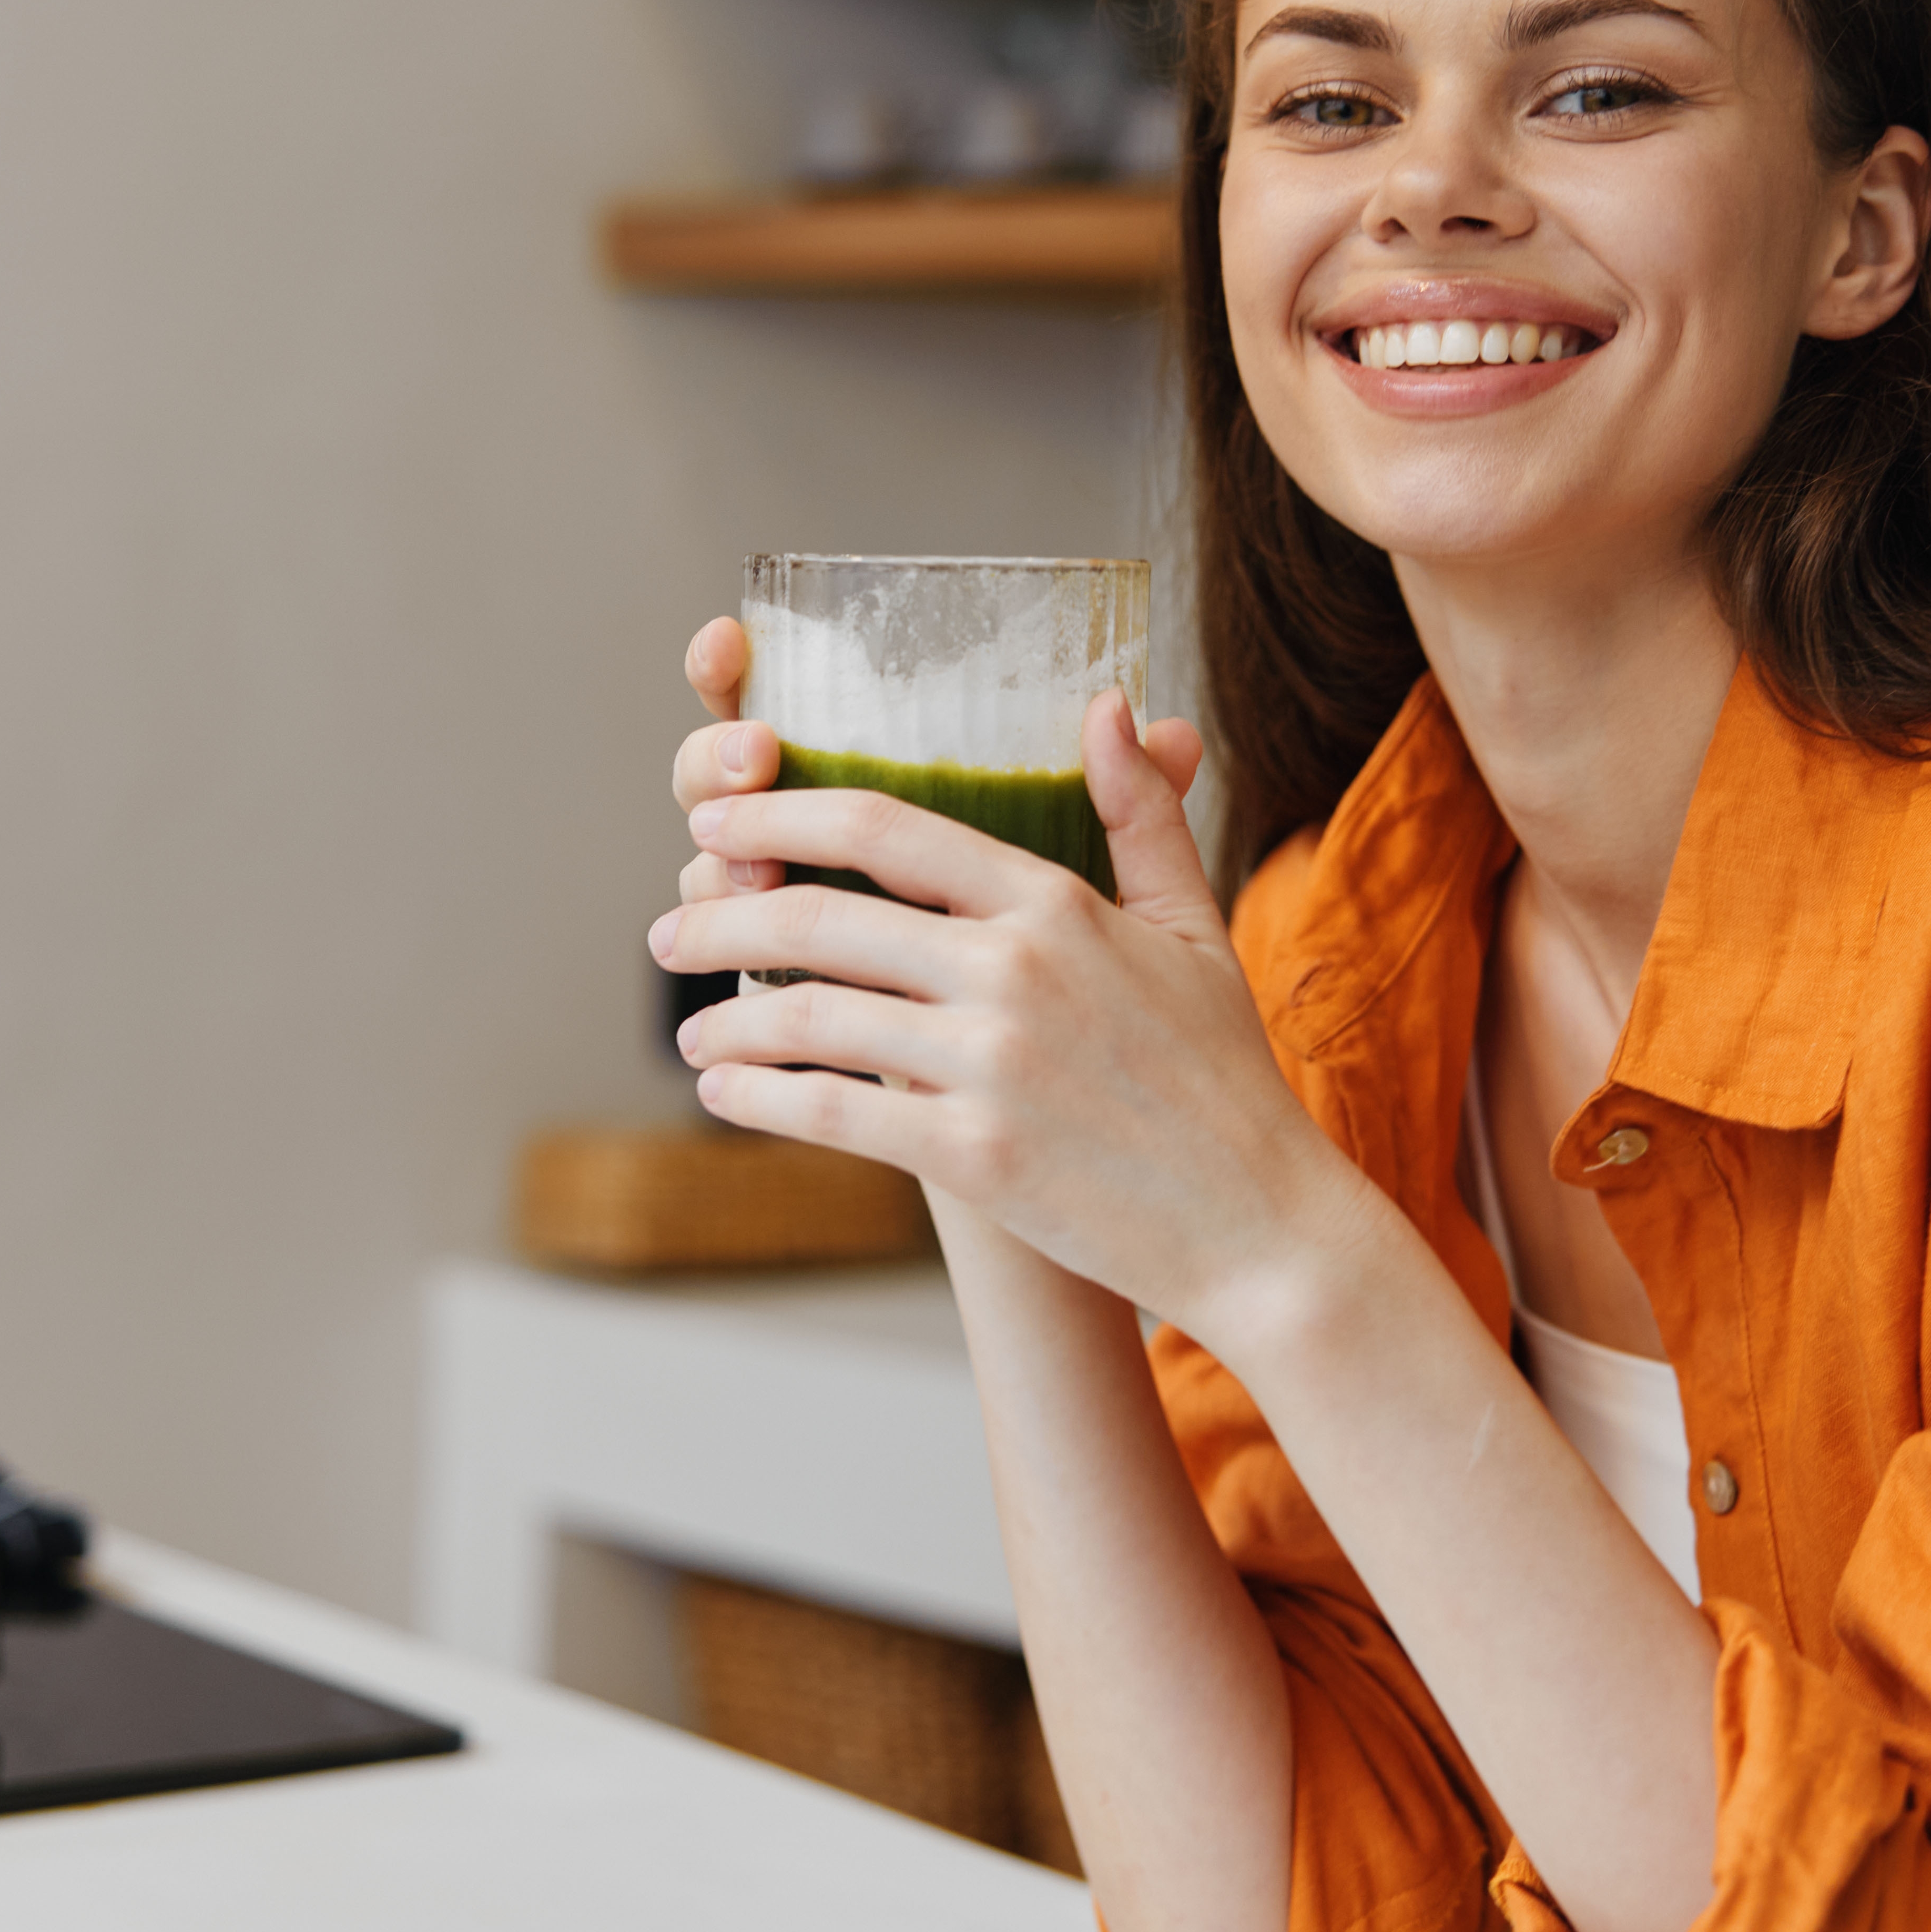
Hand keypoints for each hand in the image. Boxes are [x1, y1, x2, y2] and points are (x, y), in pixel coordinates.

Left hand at [653, 648, 1369, 1332]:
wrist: (1259, 1227)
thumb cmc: (1223, 1075)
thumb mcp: (1191, 928)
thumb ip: (1140, 814)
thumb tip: (1109, 704)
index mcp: (1054, 905)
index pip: (884, 830)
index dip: (782, 815)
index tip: (719, 823)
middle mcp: (1012, 974)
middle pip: (821, 919)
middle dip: (723, 916)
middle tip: (670, 928)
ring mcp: (990, 1066)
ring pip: (811, 1019)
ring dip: (729, 1021)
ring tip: (692, 1029)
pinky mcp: (974, 1157)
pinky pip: (832, 1113)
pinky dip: (760, 1099)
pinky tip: (723, 1095)